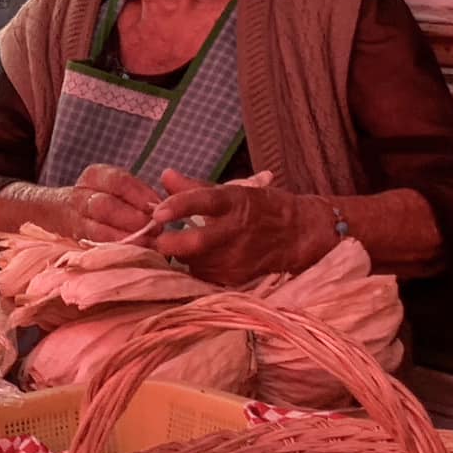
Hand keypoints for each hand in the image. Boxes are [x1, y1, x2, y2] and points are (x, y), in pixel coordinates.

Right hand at [61, 165, 163, 242]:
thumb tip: (164, 208)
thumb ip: (138, 195)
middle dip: (133, 219)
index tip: (160, 208)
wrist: (55, 211)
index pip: (119, 181)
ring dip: (124, 238)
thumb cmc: (98, 199)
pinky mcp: (72, 239)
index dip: (142, 196)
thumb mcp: (114, 188)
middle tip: (156, 230)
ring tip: (146, 244)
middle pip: (106, 206)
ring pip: (96, 229)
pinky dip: (113, 250)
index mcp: (95, 176)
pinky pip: (92, 246)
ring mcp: (73, 219)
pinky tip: (129, 254)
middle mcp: (80, 194)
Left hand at [149, 170, 332, 284]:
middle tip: (155, 238)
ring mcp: (237, 258)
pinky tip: (199, 258)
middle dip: (168, 244)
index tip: (157, 213)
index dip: (179, 206)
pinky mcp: (237, 277)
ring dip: (180, 255)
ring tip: (179, 244)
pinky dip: (195, 267)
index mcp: (234, 202)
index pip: (204, 201)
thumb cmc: (259, 208)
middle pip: (195, 243)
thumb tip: (165, 175)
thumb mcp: (231, 191)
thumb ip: (194, 187)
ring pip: (193, 262)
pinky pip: (203, 275)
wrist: (297, 234)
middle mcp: (235, 231)